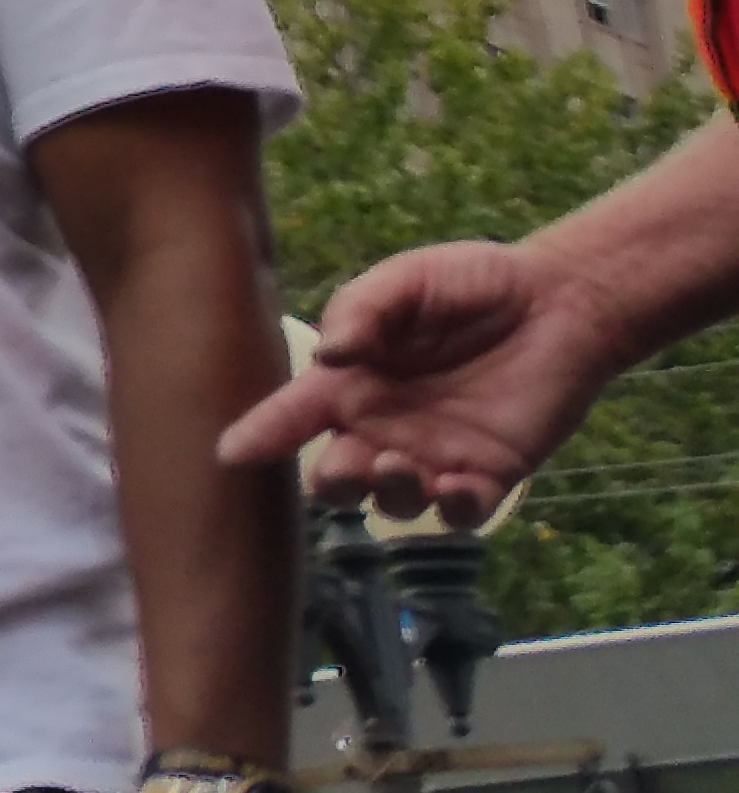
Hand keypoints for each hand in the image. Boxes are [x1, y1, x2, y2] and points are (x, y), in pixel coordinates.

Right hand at [215, 238, 622, 524]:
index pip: (294, 414)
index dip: (260, 434)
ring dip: (387, 495)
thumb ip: (364, 309)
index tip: (229, 454)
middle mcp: (384, 427)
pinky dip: (451, 511)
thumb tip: (329, 353)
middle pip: (336, 476)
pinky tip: (455, 486)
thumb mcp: (409, 279)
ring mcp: (436, 456)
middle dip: (331, 483)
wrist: (563, 301)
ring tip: (399, 466)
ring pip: (392, 502)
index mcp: (352, 382)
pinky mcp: (491, 474)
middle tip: (347, 466)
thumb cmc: (475, 283)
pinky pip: (461, 513)